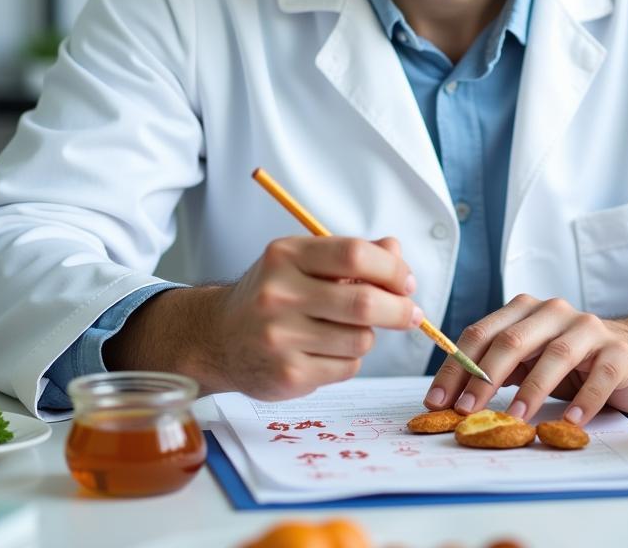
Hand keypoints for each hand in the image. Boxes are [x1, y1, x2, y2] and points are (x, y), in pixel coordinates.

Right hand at [203, 235, 421, 399]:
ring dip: (368, 335)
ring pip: (361, 339)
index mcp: (287, 255)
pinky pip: (347, 367)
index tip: (405, 282)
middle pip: (363, 302)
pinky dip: (349, 359)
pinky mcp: (287, 375)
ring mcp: (280, 337)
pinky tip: (325, 350)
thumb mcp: (304, 261)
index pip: (354, 254)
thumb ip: (353, 255)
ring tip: (346, 329)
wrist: (217, 338)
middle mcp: (279, 294)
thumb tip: (396, 252)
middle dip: (398, 309)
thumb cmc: (272, 294)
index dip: (391, 268)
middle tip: (410, 313)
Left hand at [423, 295, 627, 424]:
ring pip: (554, 355)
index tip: (437, 401)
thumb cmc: (571, 362)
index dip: (456, 367)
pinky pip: (599, 376)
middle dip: (484, 377)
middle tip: (467, 411)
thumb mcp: (528, 360)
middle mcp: (553, 312)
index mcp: (523, 310)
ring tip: (515, 420)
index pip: (481, 334)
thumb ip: (496, 370)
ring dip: (531, 390)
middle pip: (512, 340)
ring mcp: (587, 329)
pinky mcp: (617, 352)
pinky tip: (569, 422)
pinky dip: (583, 400)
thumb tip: (449, 400)